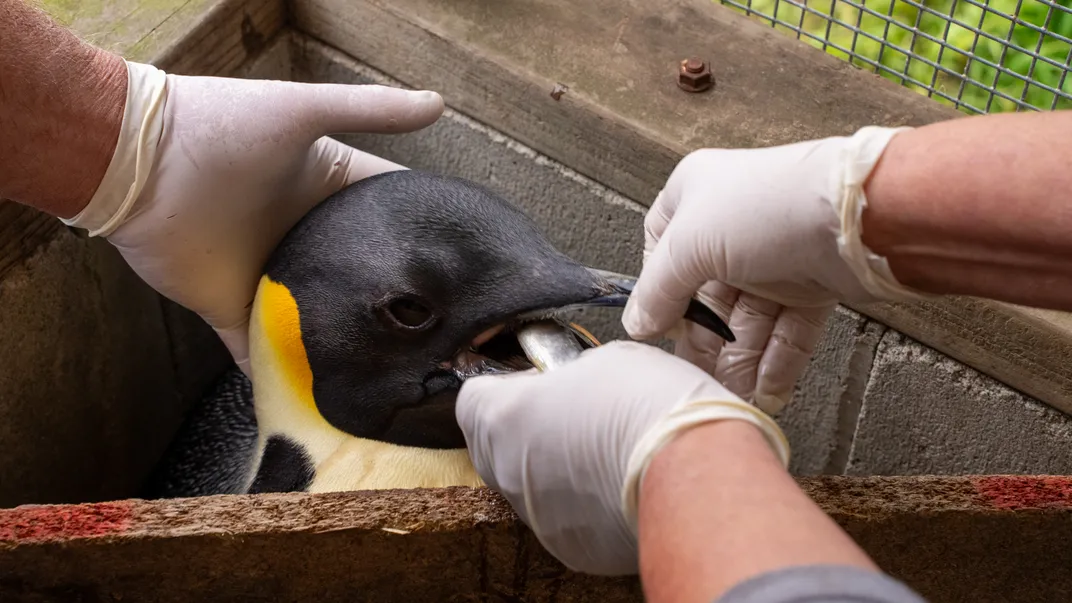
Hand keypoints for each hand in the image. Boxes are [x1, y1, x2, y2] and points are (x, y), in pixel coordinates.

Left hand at [62, 61, 443, 373]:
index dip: (424, 241)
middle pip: (358, 279)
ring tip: (394, 381)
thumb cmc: (221, 127)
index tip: (468, 273)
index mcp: (329, 195)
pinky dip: (281, 379)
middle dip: (392, 307)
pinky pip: (262, 354)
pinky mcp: (232, 310)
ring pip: (319, 322)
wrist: (137, 162)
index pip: (387, 219)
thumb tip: (440, 104)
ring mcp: (271, 278)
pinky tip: (317, 408)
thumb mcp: (303, 111)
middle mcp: (306, 240)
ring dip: (345, 347)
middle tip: (441, 343)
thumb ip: (370, 111)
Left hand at [455, 341, 789, 575]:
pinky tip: (616, 484)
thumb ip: (569, 374)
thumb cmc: (653, 407)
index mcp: (505, 417)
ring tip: (600, 449)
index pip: (470, 397)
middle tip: (567, 409)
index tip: (529, 377)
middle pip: (491, 445)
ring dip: (550, 466)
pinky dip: (580, 503)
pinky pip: (561, 519)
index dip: (500, 382)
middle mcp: (510, 472)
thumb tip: (570, 384)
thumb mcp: (606, 359)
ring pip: (527, 486)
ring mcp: (538, 517)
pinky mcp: (572, 550)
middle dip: (520, 426)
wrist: (697, 477)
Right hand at [622, 127, 928, 414]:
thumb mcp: (688, 245)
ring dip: (740, 361)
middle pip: (706, 295)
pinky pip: (786, 329)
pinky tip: (765, 391)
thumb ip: (656, 291)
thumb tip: (637, 325)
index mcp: (696, 196)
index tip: (658, 325)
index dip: (658, 291)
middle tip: (696, 378)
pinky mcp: (812, 282)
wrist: (857, 217)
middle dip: (705, 341)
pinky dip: (776, 362)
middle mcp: (734, 224)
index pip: (662, 250)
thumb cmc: (768, 209)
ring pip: (747, 318)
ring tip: (733, 395)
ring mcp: (775, 255)